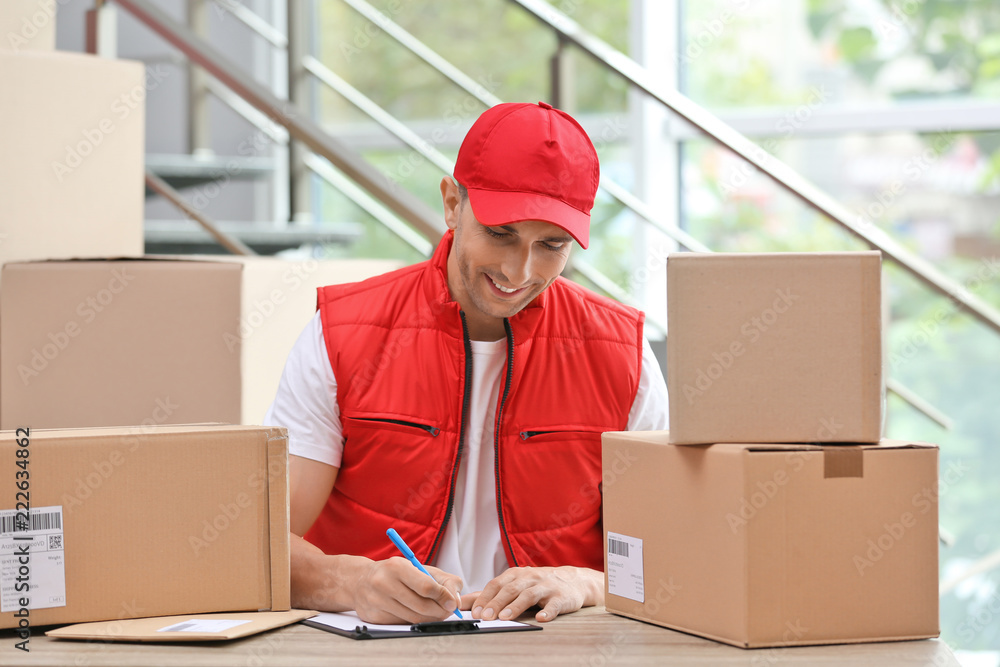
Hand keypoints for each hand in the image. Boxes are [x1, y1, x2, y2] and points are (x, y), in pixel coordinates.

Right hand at [352, 557, 462, 624]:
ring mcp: (377, 602)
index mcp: (397, 567)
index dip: (443, 597)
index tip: (453, 603)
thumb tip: (455, 601)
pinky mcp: (374, 617)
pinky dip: (415, 621)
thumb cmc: (394, 572)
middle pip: (421, 606)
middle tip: (448, 611)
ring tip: (436, 613)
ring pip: (413, 618)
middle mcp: (384, 583)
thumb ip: (441, 581)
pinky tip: (418, 614)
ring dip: (430, 618)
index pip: (426, 586)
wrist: (360, 580)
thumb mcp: (417, 567)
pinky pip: (402, 623)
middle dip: (440, 611)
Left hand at [465, 566, 603, 622]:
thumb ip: (492, 593)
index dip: (485, 598)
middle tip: (485, 617)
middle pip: (510, 589)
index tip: (475, 612)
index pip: (497, 584)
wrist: (573, 581)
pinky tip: (540, 618)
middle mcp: (530, 578)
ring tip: (505, 617)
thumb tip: (467, 601)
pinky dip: (547, 611)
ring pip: (529, 595)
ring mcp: (546, 587)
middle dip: (496, 603)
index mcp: (516, 575)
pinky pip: (554, 604)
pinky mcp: (562, 597)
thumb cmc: (539, 584)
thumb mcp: (516, 584)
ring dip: (516, 606)